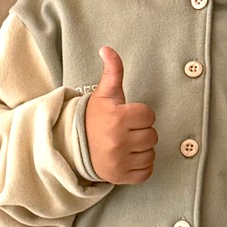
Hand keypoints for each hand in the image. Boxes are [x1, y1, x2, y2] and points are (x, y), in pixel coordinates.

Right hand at [84, 47, 156, 185]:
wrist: (75, 146)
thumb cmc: (94, 118)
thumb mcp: (103, 93)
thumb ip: (112, 71)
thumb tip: (107, 49)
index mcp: (117, 118)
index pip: (149, 116)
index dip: (139, 115)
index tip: (126, 116)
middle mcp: (119, 141)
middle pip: (152, 136)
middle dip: (141, 132)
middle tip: (125, 131)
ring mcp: (120, 161)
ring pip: (150, 154)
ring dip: (142, 149)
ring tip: (125, 144)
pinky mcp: (121, 177)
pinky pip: (146, 171)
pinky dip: (141, 166)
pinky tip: (127, 157)